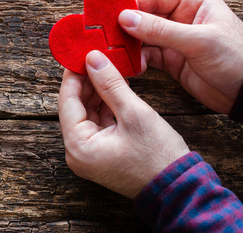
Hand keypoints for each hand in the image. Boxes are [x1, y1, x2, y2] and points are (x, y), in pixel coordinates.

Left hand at [59, 50, 189, 198]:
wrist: (177, 188)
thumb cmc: (158, 156)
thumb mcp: (134, 113)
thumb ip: (110, 84)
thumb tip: (93, 58)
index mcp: (78, 146)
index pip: (67, 101)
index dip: (73, 75)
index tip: (79, 54)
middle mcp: (76, 152)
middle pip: (74, 107)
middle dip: (86, 81)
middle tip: (95, 58)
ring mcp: (87, 154)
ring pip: (86, 113)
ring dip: (95, 92)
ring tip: (106, 69)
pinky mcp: (99, 153)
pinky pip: (96, 123)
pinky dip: (103, 106)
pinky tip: (112, 88)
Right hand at [119, 0, 242, 113]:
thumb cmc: (235, 59)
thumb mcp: (197, 40)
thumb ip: (160, 29)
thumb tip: (127, 18)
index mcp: (193, 4)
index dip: (133, 6)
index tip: (112, 16)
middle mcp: (182, 19)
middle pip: (145, 18)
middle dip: (127, 28)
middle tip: (109, 37)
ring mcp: (176, 41)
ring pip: (144, 38)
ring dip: (130, 46)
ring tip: (118, 53)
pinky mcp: (172, 61)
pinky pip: (148, 56)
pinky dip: (138, 61)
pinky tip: (133, 66)